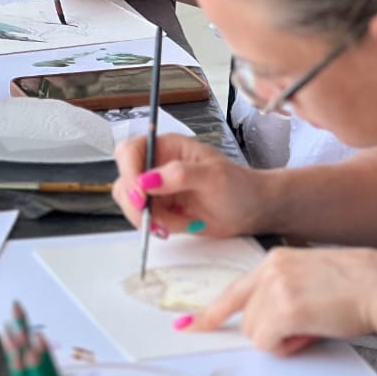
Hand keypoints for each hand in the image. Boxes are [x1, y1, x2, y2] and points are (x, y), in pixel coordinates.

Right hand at [112, 134, 265, 238]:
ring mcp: (156, 189)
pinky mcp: (160, 209)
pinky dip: (155, 226)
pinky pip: (143, 218)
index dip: (129, 170)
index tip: (139, 194)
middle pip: (124, 178)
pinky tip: (176, 227)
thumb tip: (147, 180)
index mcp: (166, 147)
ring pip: (129, 201)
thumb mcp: (213, 176)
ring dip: (145, 217)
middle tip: (152, 219)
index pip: (131, 151)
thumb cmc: (238, 186)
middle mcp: (156, 165)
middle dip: (134, 201)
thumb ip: (179, 175)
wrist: (252, 211)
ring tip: (171, 225)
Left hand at [185, 246, 376, 355]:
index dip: (211, 313)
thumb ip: (284, 296)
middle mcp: (270, 270)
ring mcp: (275, 288)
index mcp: (275, 261)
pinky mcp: (285, 308)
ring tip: (313, 326)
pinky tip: (311, 332)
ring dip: (280, 340)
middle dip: (269, 333)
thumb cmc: (359, 289)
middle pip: (245, 318)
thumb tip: (269, 326)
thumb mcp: (311, 282)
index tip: (188, 326)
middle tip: (303, 328)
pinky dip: (287, 346)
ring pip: (254, 333)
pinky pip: (268, 342)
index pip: (234, 290)